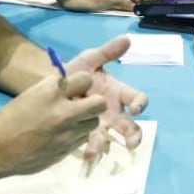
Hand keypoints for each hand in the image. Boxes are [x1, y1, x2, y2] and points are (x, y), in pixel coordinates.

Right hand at [0, 72, 105, 179]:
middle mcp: (64, 112)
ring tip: (70, 121)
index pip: (86, 79)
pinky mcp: (66, 150)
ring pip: (94, 123)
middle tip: (82, 105)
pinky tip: (61, 135)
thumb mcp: (32, 95)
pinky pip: (82, 139)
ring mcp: (67, 134)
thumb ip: (53, 89)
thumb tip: (71, 84)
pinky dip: (76, 135)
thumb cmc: (9, 119)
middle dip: (94, 102)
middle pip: (99, 103)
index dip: (83, 83)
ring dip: (85, 120)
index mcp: (52, 93)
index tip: (77, 87)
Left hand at [64, 35, 148, 161]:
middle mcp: (113, 112)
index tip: (135, 108)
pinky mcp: (86, 134)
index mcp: (118, 93)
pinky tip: (84, 154)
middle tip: (132, 144)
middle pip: (130, 125)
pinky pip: (92, 144)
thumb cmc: (76, 73)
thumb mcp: (89, 60)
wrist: (53, 88)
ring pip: (110, 138)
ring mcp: (101, 125)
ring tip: (94, 152)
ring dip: (105, 145)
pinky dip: (90, 150)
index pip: (137, 98)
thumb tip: (127, 38)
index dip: (140, 103)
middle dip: (133, 135)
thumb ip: (107, 52)